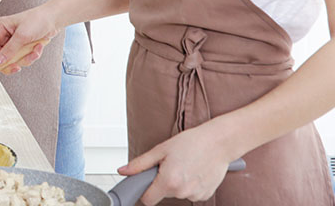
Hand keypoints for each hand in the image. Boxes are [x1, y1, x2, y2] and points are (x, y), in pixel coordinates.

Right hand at [0, 7, 57, 73]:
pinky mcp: (22, 48)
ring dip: (25, 59)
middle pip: (0, 58)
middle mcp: (4, 36)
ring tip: (35, 50)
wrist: (54, 19)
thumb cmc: (37, 21)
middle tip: (17, 67)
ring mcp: (13, 43)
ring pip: (13, 60)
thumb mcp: (22, 36)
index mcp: (0, 28)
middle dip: (12, 62)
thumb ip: (9, 50)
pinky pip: (22, 59)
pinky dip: (31, 56)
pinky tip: (38, 47)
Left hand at [118, 123, 234, 204]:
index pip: (148, 200)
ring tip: (184, 165)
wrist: (218, 142)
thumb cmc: (191, 142)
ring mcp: (195, 195)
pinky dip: (189, 185)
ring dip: (176, 183)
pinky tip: (194, 171)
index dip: (144, 191)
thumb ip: (140, 164)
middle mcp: (182, 192)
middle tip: (169, 164)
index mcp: (169, 181)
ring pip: (177, 193)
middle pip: (162, 194)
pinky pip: (190, 193)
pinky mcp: (206, 195)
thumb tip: (123, 171)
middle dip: (162, 182)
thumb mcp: (161, 150)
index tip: (146, 182)